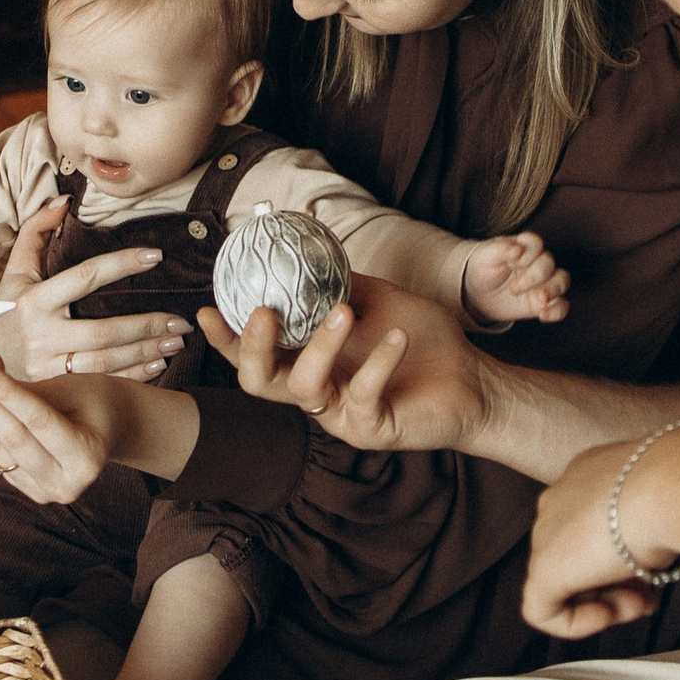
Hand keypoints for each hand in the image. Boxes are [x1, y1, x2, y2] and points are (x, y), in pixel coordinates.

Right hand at [0, 212, 187, 380]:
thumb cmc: (2, 310)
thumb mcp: (14, 271)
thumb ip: (35, 231)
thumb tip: (63, 200)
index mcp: (33, 300)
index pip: (85, 276)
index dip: (122, 264)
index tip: (155, 255)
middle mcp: (40, 335)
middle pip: (103, 330)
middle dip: (146, 324)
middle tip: (181, 319)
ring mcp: (47, 367)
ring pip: (106, 361)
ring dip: (146, 352)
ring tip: (176, 340)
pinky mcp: (54, 390)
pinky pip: (101, 383)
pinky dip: (133, 377)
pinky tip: (158, 366)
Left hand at [0, 359, 112, 506]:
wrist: (110, 428)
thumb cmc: (95, 402)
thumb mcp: (71, 390)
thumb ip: (28, 390)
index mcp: (87, 459)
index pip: (38, 421)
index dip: (6, 392)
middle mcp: (65, 483)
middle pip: (13, 439)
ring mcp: (45, 492)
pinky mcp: (27, 488)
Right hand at [202, 276, 492, 455]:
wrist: (473, 378)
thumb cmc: (424, 341)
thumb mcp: (377, 301)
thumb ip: (341, 284)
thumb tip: (309, 249)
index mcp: (309, 360)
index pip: (255, 354)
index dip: (226, 338)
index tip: (206, 310)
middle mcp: (316, 391)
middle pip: (258, 382)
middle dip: (250, 349)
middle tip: (262, 314)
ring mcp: (341, 415)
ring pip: (305, 388)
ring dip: (320, 346)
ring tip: (344, 312)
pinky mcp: (372, 430)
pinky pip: (363, 397)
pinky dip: (378, 363)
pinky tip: (396, 336)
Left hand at [461, 230, 570, 329]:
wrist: (478, 293)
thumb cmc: (483, 268)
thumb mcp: (484, 256)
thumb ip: (500, 250)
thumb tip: (518, 249)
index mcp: (524, 246)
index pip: (535, 244)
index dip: (528, 254)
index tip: (513, 264)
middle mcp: (538, 262)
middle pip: (549, 263)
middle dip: (535, 276)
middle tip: (514, 288)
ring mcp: (544, 282)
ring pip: (562, 281)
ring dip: (554, 289)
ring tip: (541, 299)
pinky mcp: (544, 302)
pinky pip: (561, 305)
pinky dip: (557, 310)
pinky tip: (543, 315)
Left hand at [520, 444, 667, 640]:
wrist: (667, 488)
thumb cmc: (677, 491)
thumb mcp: (665, 506)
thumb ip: (651, 526)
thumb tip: (654, 550)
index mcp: (589, 476)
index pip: (597, 526)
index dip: (626, 557)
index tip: (653, 574)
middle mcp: (562, 498)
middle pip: (582, 555)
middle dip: (617, 583)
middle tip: (647, 596)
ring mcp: (547, 532)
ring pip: (566, 582)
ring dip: (608, 601)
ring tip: (639, 603)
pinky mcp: (543, 568)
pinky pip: (542, 610)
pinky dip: (575, 623)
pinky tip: (607, 616)